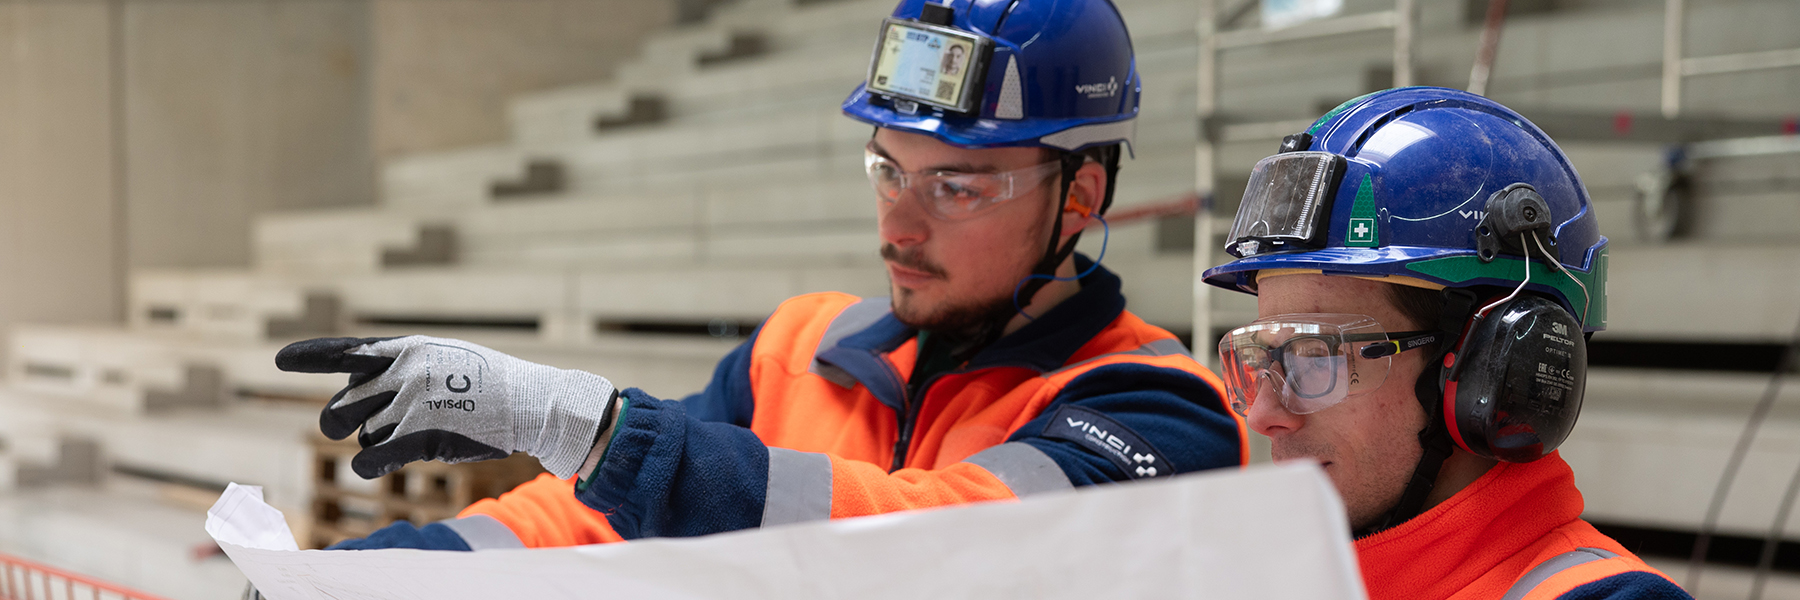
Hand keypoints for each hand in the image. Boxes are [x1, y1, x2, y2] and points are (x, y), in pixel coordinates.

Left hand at [275, 336, 614, 478]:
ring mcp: (408, 403)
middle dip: (340, 423)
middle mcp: (400, 372)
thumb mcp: (445, 357)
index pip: (346, 352)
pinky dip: (373, 464)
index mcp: (405, 349)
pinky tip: (385, 463)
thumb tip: (364, 385)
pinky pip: (371, 459)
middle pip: (340, 409)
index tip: (280, 360)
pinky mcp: (418, 434)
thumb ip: (403, 366)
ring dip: (382, 443)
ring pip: (365, 437)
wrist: (531, 401)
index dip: (310, 357)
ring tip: (418, 434)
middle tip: (347, 428)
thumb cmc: (492, 383)